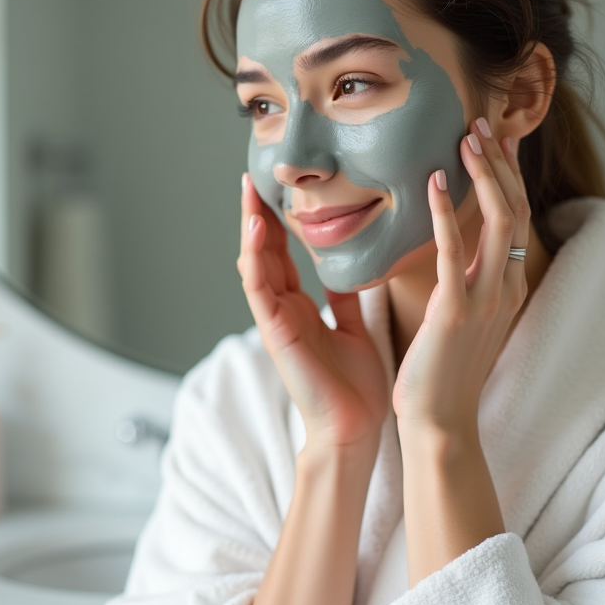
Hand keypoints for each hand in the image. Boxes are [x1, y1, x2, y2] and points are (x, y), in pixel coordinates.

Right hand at [238, 175, 388, 452]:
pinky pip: (259, 291)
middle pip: (265, 252)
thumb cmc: (355, 387)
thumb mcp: (354, 327)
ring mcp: (276, 321)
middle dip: (258, 214)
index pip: (285, 254)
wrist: (354, 429)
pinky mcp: (275, 333)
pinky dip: (255, 260)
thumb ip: (347, 298)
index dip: (279, 221)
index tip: (278, 187)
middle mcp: (284, 310)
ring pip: (256, 265)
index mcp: (302, 307)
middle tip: (253, 175)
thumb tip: (349, 266)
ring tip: (249, 191)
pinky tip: (255, 232)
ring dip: (250, 228)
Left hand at [393, 118, 530, 436]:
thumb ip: (465, 284)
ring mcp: (486, 300)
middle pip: (515, 211)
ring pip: (498, 222)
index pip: (516, 219)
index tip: (496, 140)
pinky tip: (432, 182)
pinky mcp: (456, 311)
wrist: (440, 424)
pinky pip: (453, 252)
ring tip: (467, 137)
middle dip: (501, 163)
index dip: (508, 176)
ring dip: (484, 175)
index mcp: (508, 288)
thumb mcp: (463, 320)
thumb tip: (453, 251)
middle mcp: (506, 288)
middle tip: (482, 123)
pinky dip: (444, 213)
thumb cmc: (443, 374)